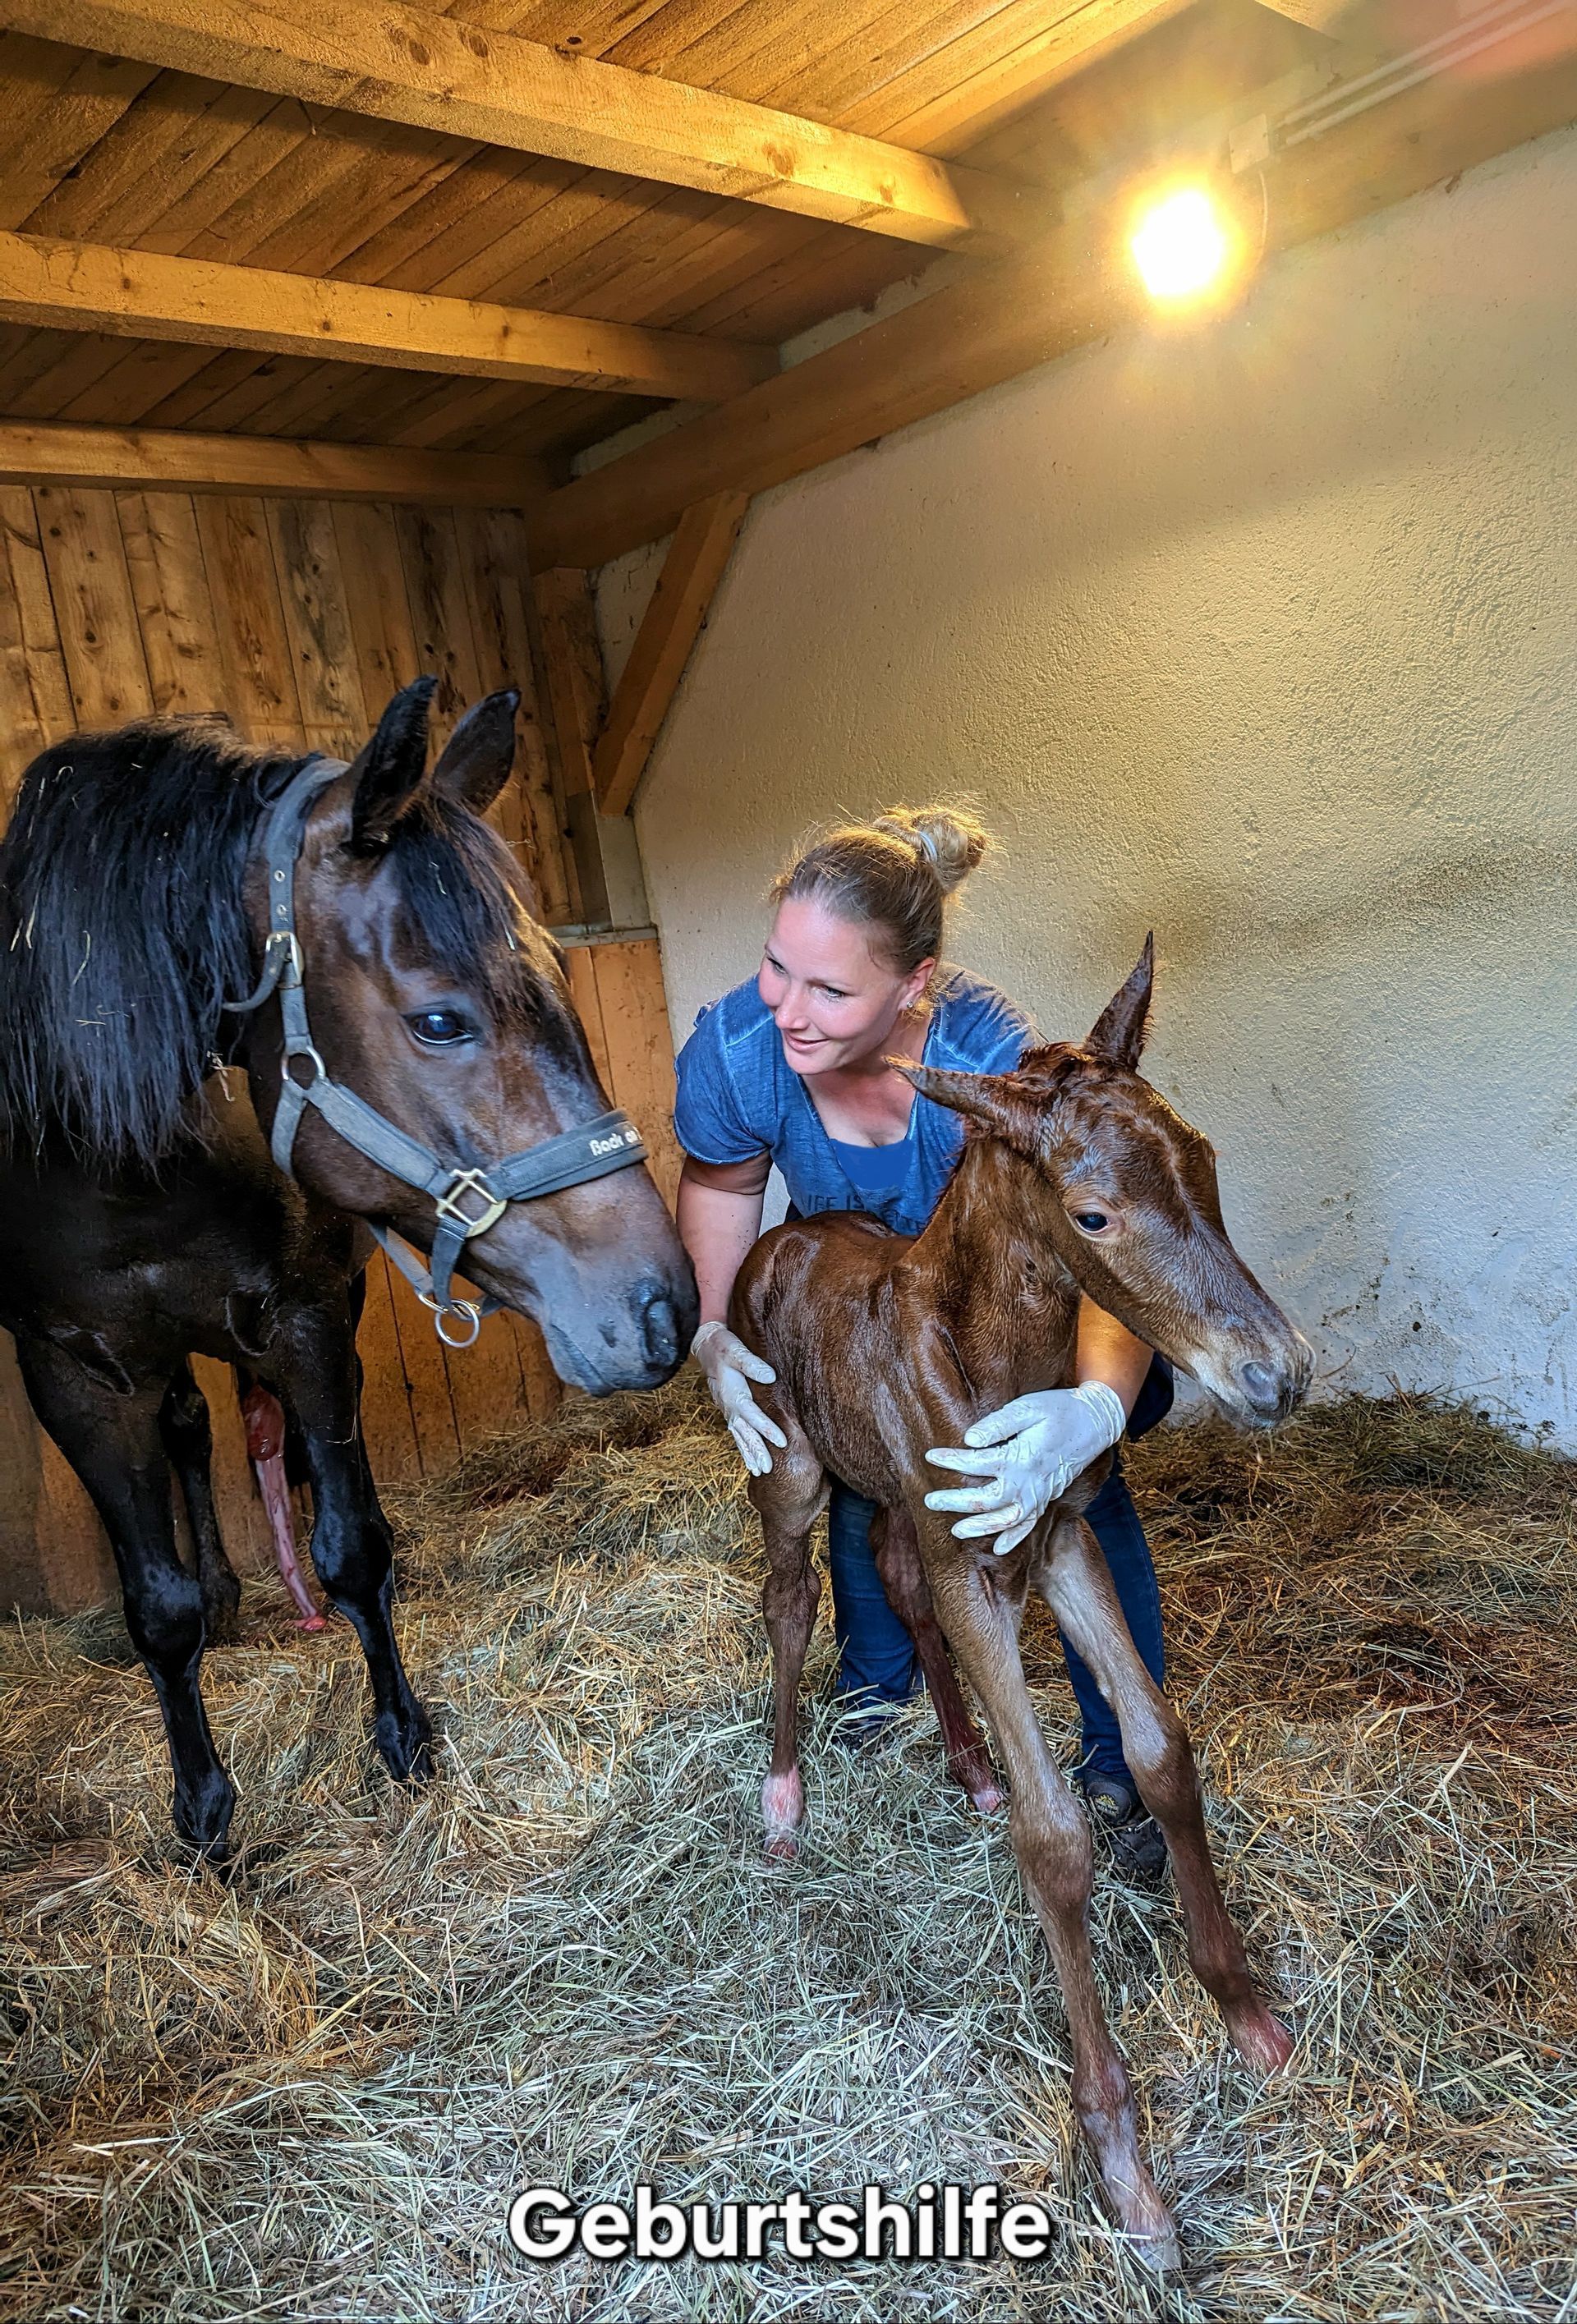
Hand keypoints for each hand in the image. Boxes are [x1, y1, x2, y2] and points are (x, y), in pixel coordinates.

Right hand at [692, 1320, 786, 1476]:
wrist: (705, 1343)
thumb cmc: (722, 1345)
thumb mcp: (736, 1350)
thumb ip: (751, 1364)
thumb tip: (770, 1376)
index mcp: (731, 1393)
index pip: (751, 1415)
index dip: (766, 1428)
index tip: (781, 1442)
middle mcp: (728, 1404)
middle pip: (743, 1432)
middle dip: (756, 1451)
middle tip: (767, 1469)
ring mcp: (726, 1408)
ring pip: (738, 1435)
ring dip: (748, 1453)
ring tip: (759, 1470)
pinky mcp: (728, 1407)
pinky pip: (735, 1431)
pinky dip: (742, 1445)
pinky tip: (748, 1457)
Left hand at [923, 1382, 1126, 1554]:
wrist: (1096, 1422)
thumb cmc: (1059, 1409)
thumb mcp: (1029, 1407)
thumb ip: (999, 1424)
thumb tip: (969, 1439)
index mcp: (1021, 1457)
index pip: (977, 1463)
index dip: (951, 1461)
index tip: (930, 1456)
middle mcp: (1029, 1482)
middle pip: (985, 1500)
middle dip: (955, 1503)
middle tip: (929, 1501)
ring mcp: (1039, 1493)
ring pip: (1005, 1520)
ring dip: (980, 1528)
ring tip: (956, 1531)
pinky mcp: (1047, 1497)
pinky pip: (1029, 1524)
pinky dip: (1014, 1538)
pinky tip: (998, 1549)